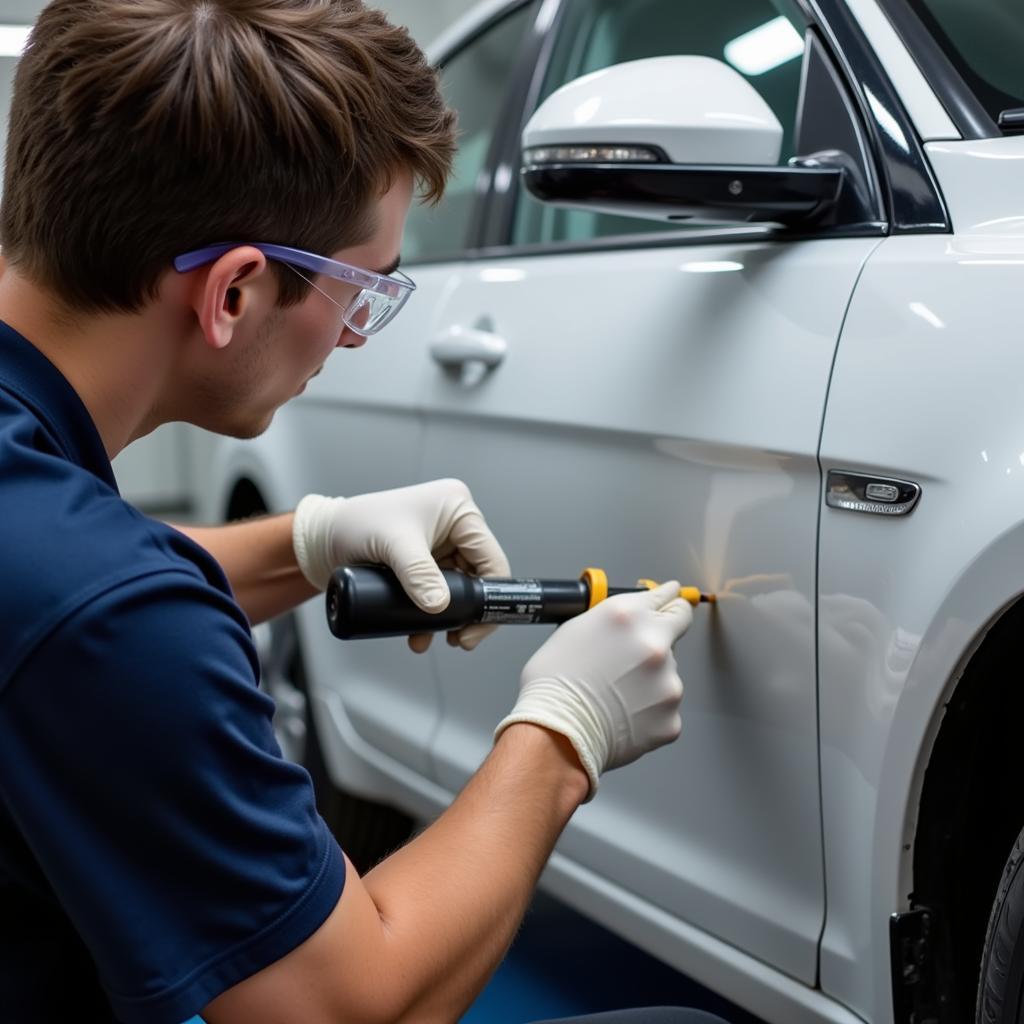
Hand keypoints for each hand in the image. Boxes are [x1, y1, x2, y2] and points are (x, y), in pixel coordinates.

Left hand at [292, 479, 510, 650]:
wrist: (319, 540)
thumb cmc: (353, 525)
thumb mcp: (393, 546)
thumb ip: (418, 574)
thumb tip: (439, 606)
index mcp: (458, 509)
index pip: (490, 559)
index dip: (489, 596)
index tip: (474, 626)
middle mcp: (453, 526)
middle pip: (478, 578)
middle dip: (468, 611)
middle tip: (458, 639)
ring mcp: (438, 546)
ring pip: (458, 590)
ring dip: (449, 617)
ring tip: (434, 638)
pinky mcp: (422, 563)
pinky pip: (438, 594)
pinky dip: (432, 615)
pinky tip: (420, 633)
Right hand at [494, 581, 691, 798]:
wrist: (556, 735)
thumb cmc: (553, 686)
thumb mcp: (574, 631)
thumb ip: (612, 621)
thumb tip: (627, 621)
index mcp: (628, 615)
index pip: (664, 596)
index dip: (668, 596)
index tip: (673, 597)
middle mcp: (654, 643)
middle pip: (678, 625)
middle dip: (668, 628)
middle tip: (647, 646)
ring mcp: (668, 682)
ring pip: (668, 672)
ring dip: (651, 678)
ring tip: (616, 695)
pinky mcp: (671, 716)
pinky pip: (664, 708)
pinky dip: (648, 711)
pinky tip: (623, 716)